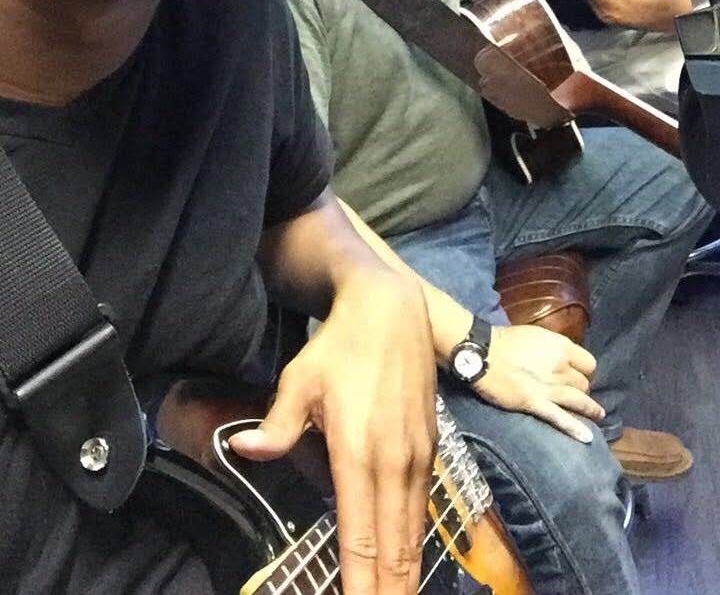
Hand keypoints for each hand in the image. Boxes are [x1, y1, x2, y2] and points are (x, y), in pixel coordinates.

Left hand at [230, 268, 436, 594]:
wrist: (391, 311)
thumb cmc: (338, 346)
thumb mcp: (300, 379)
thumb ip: (277, 424)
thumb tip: (243, 449)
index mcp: (356, 451)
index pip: (360, 534)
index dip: (359, 580)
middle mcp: (393, 461)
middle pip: (394, 545)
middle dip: (388, 590)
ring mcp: (416, 456)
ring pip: (414, 532)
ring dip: (406, 575)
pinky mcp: (429, 447)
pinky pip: (423, 508)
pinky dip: (417, 544)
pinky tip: (410, 566)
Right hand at [474, 323, 603, 441]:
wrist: (483, 353)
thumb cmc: (505, 340)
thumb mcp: (536, 335)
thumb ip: (553, 347)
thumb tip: (564, 357)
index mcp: (561, 347)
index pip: (588, 363)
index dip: (585, 370)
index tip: (580, 374)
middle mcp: (560, 367)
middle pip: (583, 383)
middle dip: (581, 388)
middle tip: (576, 393)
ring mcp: (549, 387)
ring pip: (578, 400)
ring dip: (589, 408)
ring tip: (598, 414)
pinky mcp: (536, 403)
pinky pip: (560, 418)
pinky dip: (575, 428)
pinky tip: (587, 437)